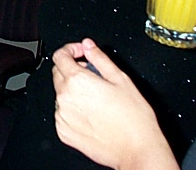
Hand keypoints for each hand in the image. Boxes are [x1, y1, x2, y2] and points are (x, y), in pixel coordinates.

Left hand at [52, 39, 177, 169]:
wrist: (137, 149)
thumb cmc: (134, 117)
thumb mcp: (120, 79)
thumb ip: (100, 58)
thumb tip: (88, 45)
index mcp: (77, 81)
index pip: (60, 56)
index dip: (71, 49)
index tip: (81, 52)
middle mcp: (65, 97)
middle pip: (58, 74)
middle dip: (72, 69)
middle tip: (93, 76)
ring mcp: (62, 116)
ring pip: (61, 94)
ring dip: (73, 91)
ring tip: (96, 99)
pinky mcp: (63, 131)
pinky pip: (62, 113)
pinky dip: (72, 109)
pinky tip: (92, 114)